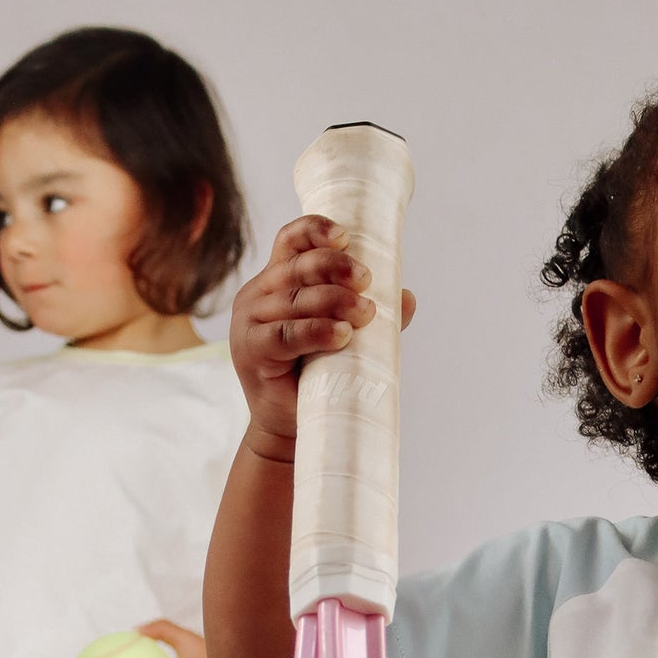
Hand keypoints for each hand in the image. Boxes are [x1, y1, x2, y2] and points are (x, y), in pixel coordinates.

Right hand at [230, 216, 415, 454]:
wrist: (291, 427)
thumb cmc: (318, 377)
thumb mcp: (346, 339)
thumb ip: (371, 316)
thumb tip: (408, 298)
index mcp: (277, 280)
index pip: (291, 241)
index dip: (316, 231)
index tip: (346, 237)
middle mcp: (258, 294)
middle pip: (297, 267)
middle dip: (335, 268)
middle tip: (366, 281)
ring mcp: (249, 322)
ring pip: (294, 300)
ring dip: (334, 301)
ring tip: (365, 314)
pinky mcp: (250, 351)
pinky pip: (285, 335)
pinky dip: (316, 332)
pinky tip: (342, 335)